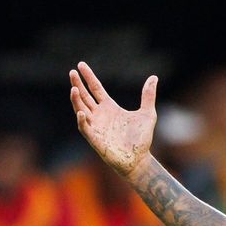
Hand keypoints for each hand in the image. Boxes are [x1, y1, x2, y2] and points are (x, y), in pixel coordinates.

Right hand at [69, 62, 157, 178]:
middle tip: (72, 72)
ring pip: (81, 110)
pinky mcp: (95, 139)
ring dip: (76, 100)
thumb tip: (153, 78)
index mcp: (110, 108)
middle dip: (77, 84)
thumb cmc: (141, 140)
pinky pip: (85, 128)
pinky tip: (82, 113)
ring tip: (74, 89)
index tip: (80, 65)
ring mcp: (96, 127)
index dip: (88, 77)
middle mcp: (100, 115)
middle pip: (84, 97)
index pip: (95, 89)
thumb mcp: (148, 114)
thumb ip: (148, 96)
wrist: (140, 160)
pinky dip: (82, 121)